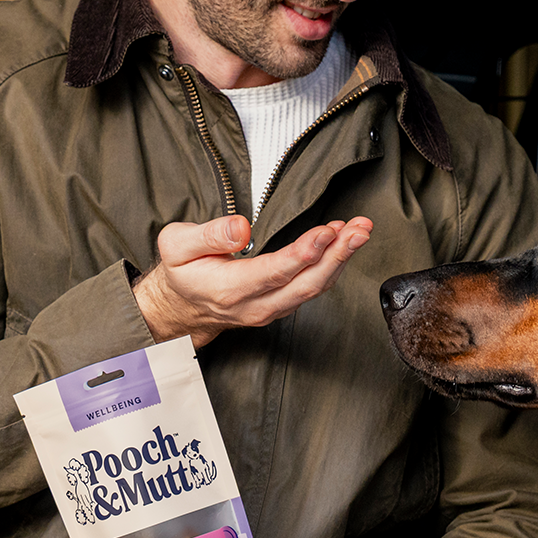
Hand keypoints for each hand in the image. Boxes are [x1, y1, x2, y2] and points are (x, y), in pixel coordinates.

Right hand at [131, 215, 372, 347]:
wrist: (180, 307)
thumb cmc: (181, 272)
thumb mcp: (176, 244)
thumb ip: (208, 234)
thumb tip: (241, 227)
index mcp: (229, 289)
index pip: (275, 272)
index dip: (304, 252)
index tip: (327, 231)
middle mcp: (255, 305)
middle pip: (306, 283)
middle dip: (338, 254)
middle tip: (360, 229)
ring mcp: (271, 310)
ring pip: (314, 288)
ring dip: (341, 258)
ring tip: (359, 230)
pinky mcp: (281, 307)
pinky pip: (312, 288)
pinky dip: (331, 264)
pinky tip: (342, 241)